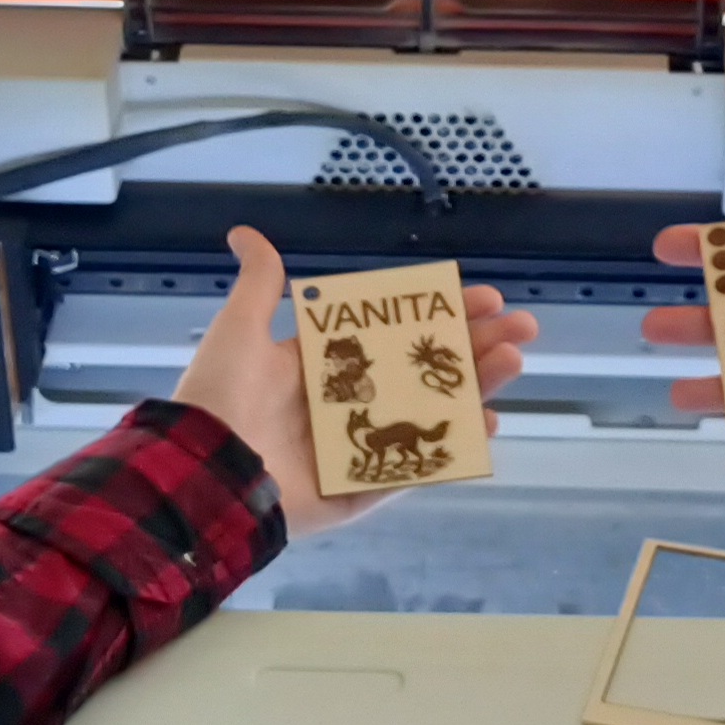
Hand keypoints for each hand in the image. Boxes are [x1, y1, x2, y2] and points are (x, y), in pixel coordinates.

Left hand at [172, 226, 537, 535]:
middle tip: (523, 329)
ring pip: (433, 416)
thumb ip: (259, 282)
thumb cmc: (220, 397)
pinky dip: (453, 454)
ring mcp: (361, 451)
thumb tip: (244, 232)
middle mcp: (351, 405)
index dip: (443, 313)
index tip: (485, 295)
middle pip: (427, 371)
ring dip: (475, 390)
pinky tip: (486, 428)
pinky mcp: (361, 492)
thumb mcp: (240, 327)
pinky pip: (417, 474)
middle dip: (478, 348)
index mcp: (327, 365)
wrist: (202, 470)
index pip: (399, 333)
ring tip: (512, 365)